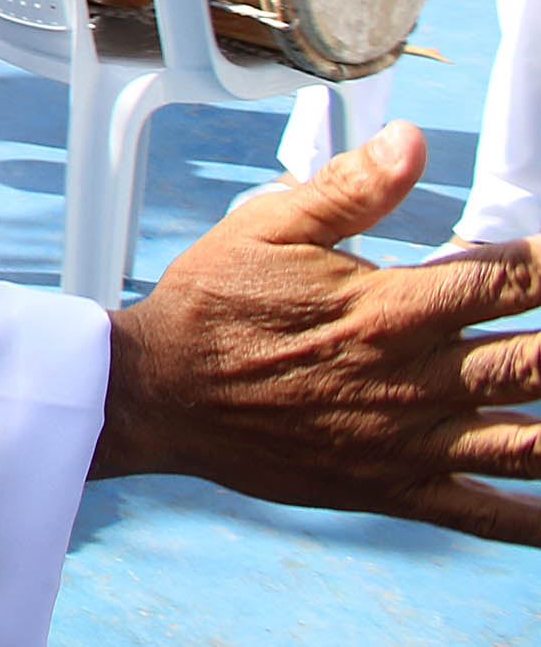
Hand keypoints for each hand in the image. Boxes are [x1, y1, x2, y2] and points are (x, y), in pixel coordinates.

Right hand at [93, 125, 540, 541]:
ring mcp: (408, 442)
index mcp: (388, 308)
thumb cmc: (212, 303)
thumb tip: (411, 141)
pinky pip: (484, 514)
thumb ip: (348, 188)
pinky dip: (532, 520)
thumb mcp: (265, 226)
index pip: (505, 280)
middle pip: (536, 364)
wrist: (158, 394)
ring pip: (527, 444)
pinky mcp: (392, 489)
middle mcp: (413, 378)